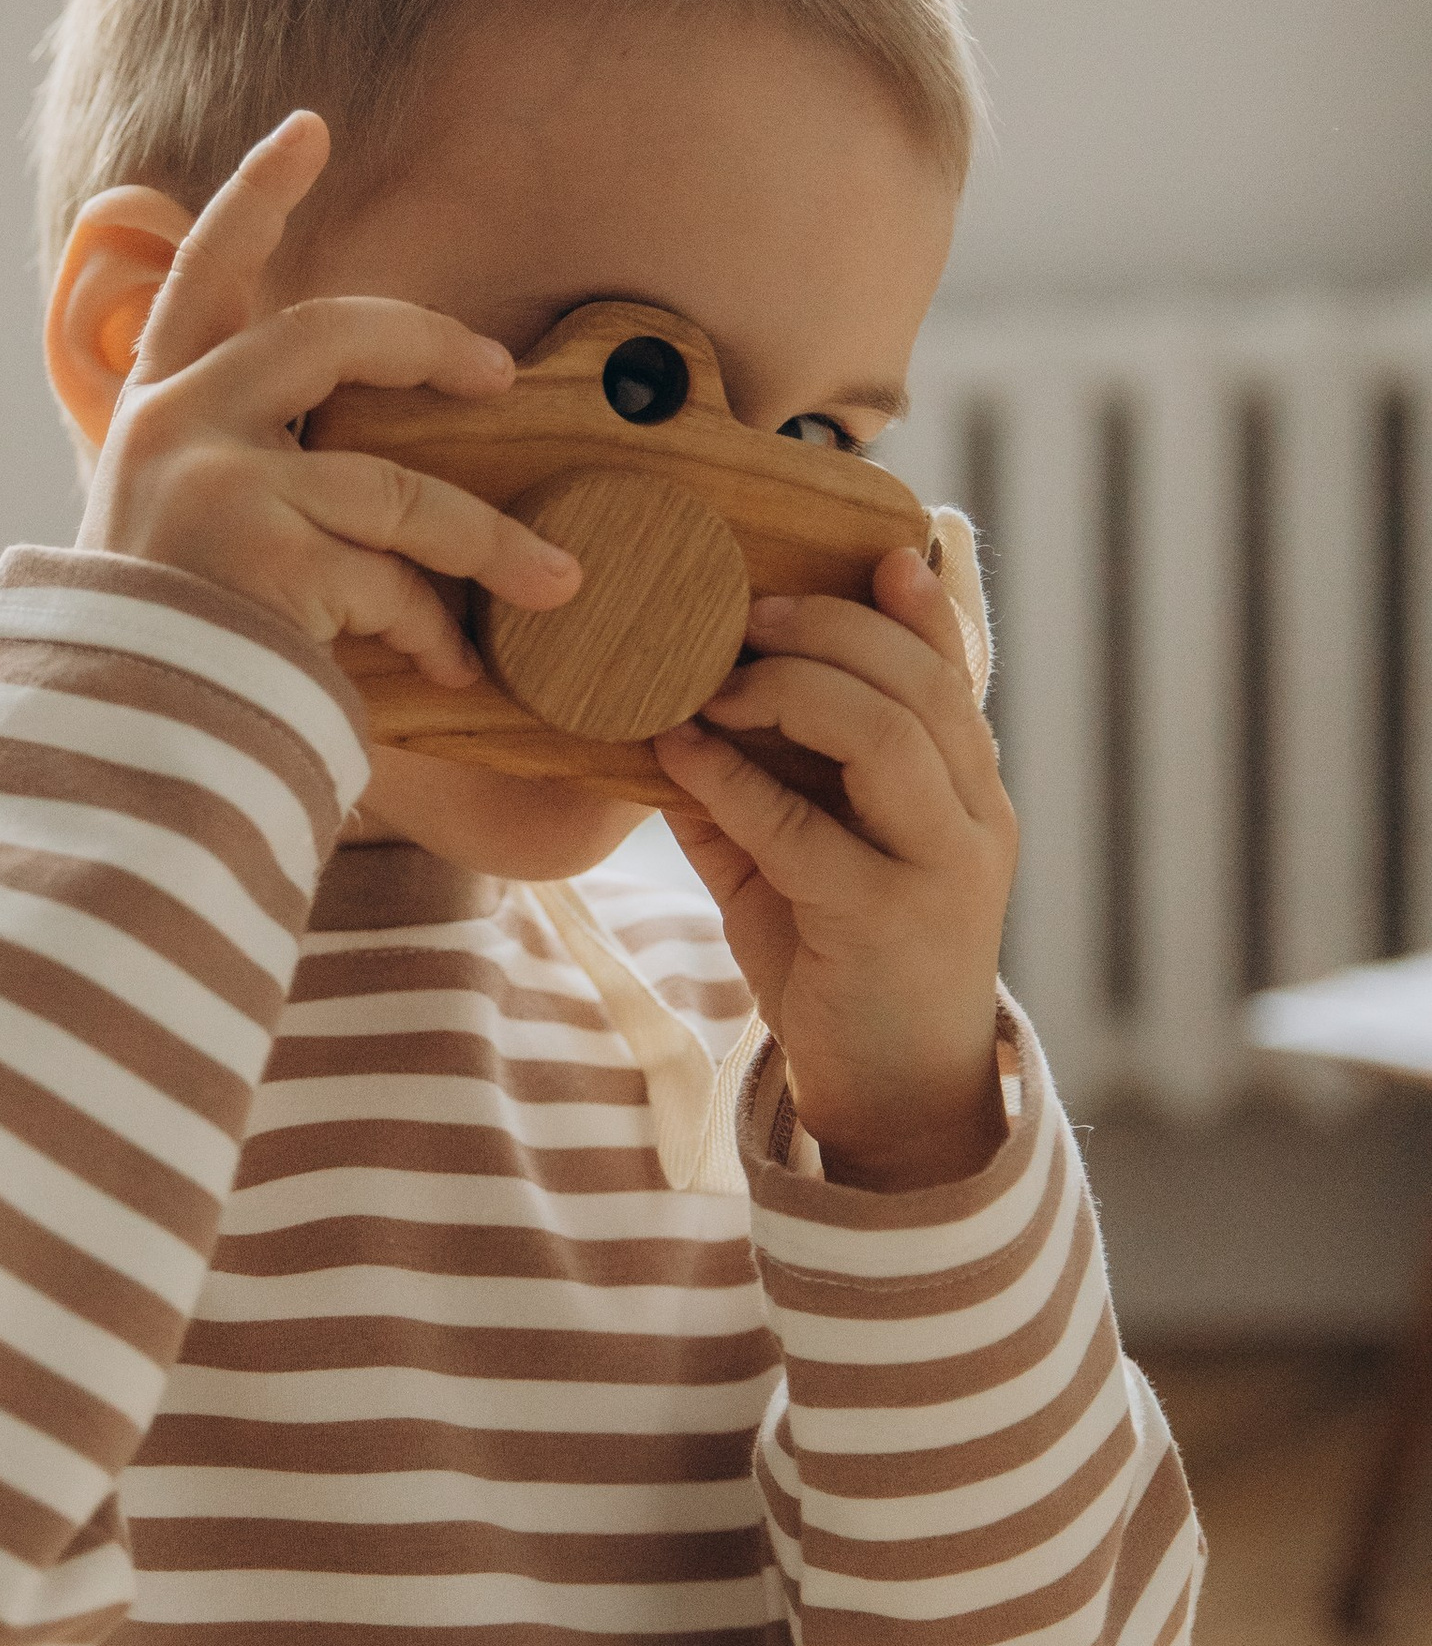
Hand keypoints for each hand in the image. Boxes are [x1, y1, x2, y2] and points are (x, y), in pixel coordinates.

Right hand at [78, 112, 582, 685]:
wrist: (112, 741)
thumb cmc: (163, 636)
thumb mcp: (176, 523)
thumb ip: (241, 461)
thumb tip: (358, 435)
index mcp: (154, 405)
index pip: (201, 274)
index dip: (256, 196)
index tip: (310, 126)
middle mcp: (176, 426)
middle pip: (325, 337)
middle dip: (428, 346)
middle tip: (499, 374)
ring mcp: (217, 486)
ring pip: (394, 488)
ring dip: (490, 542)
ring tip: (560, 579)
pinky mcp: (264, 558)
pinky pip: (391, 581)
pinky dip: (434, 627)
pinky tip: (456, 666)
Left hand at [652, 548, 1017, 1191]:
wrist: (890, 1096)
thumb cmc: (842, 964)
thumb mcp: (800, 863)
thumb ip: (757, 788)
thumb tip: (673, 713)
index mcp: (965, 793)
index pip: (956, 673)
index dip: (922, 606)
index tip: (877, 549)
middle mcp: (972, 820)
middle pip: (921, 686)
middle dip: (833, 631)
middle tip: (750, 614)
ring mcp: (940, 870)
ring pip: (890, 737)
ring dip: (796, 689)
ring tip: (718, 677)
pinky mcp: (885, 922)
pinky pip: (807, 830)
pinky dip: (736, 781)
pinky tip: (683, 754)